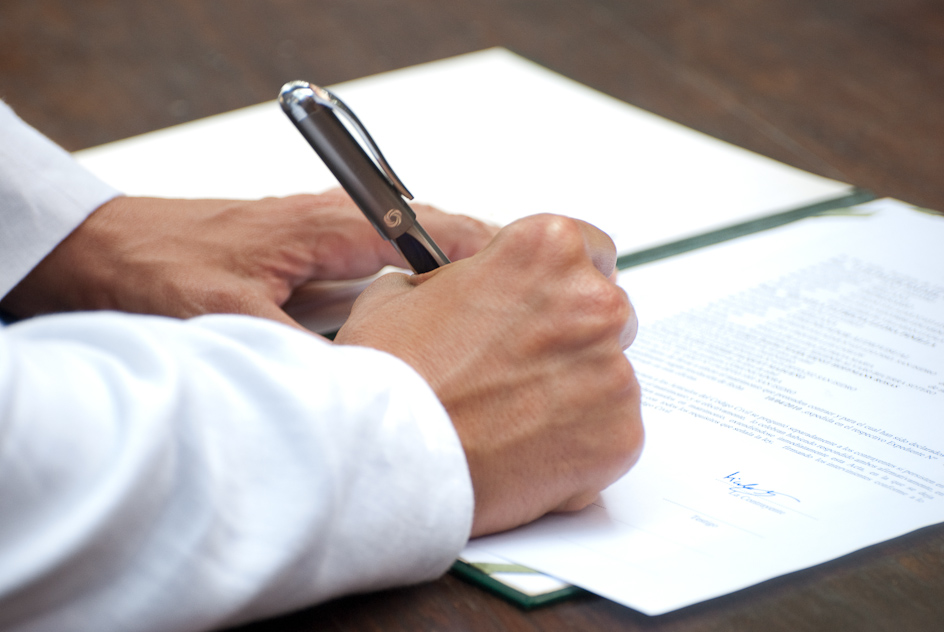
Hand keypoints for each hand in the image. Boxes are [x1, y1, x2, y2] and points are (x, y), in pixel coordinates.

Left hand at [0, 189, 496, 328]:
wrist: (97, 253)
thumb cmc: (153, 268)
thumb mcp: (227, 319)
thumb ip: (297, 353)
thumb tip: (361, 390)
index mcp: (326, 225)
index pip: (429, 228)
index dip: (482, 254)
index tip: (524, 284)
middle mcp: (332, 228)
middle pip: (428, 243)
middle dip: (474, 276)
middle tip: (513, 321)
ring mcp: (320, 245)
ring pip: (403, 263)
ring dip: (442, 290)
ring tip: (482, 332)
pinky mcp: (306, 267)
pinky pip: (375, 279)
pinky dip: (404, 301)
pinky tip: (414, 338)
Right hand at [335, 214, 642, 536]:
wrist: (391, 455)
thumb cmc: (393, 377)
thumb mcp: (404, 291)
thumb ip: (459, 280)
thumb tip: (468, 287)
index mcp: (547, 250)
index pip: (592, 252)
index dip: (565, 285)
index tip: (550, 307)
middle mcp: (593, 303)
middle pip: (608, 316)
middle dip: (573, 341)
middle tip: (519, 371)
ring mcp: (614, 371)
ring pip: (611, 379)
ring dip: (576, 394)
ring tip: (513, 418)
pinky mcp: (620, 434)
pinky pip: (612, 433)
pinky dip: (581, 444)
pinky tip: (528, 448)